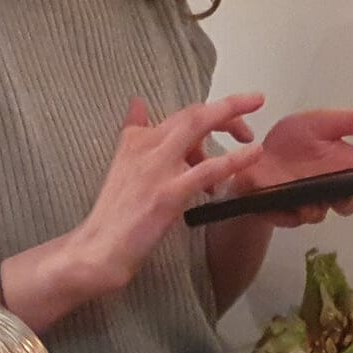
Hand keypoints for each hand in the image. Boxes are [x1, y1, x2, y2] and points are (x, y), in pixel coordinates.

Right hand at [68, 93, 266, 297]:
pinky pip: (208, 169)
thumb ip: (132, 133)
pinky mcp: (169, 193)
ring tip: (253, 136)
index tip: (229, 119)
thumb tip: (137, 104)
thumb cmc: (114, 216)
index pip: (180, 116)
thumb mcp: (120, 166)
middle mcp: (147, 146)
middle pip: (192, 113)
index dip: (210, 114)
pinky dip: (234, 159)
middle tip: (253, 106)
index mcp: (137, 139)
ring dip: (232, 121)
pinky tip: (253, 154)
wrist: (99, 248)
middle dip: (227, 106)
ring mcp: (158, 168)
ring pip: (198, 128)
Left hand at [228, 108, 352, 226]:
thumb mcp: (322, 123)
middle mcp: (335, 185)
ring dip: (319, 206)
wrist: (251, 160)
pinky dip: (295, 212)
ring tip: (303, 196)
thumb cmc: (288, 142)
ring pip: (328, 212)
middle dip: (348, 200)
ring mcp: (314, 201)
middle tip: (339, 194)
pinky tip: (286, 203)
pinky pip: (301, 219)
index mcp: (346, 163)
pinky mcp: (292, 214)